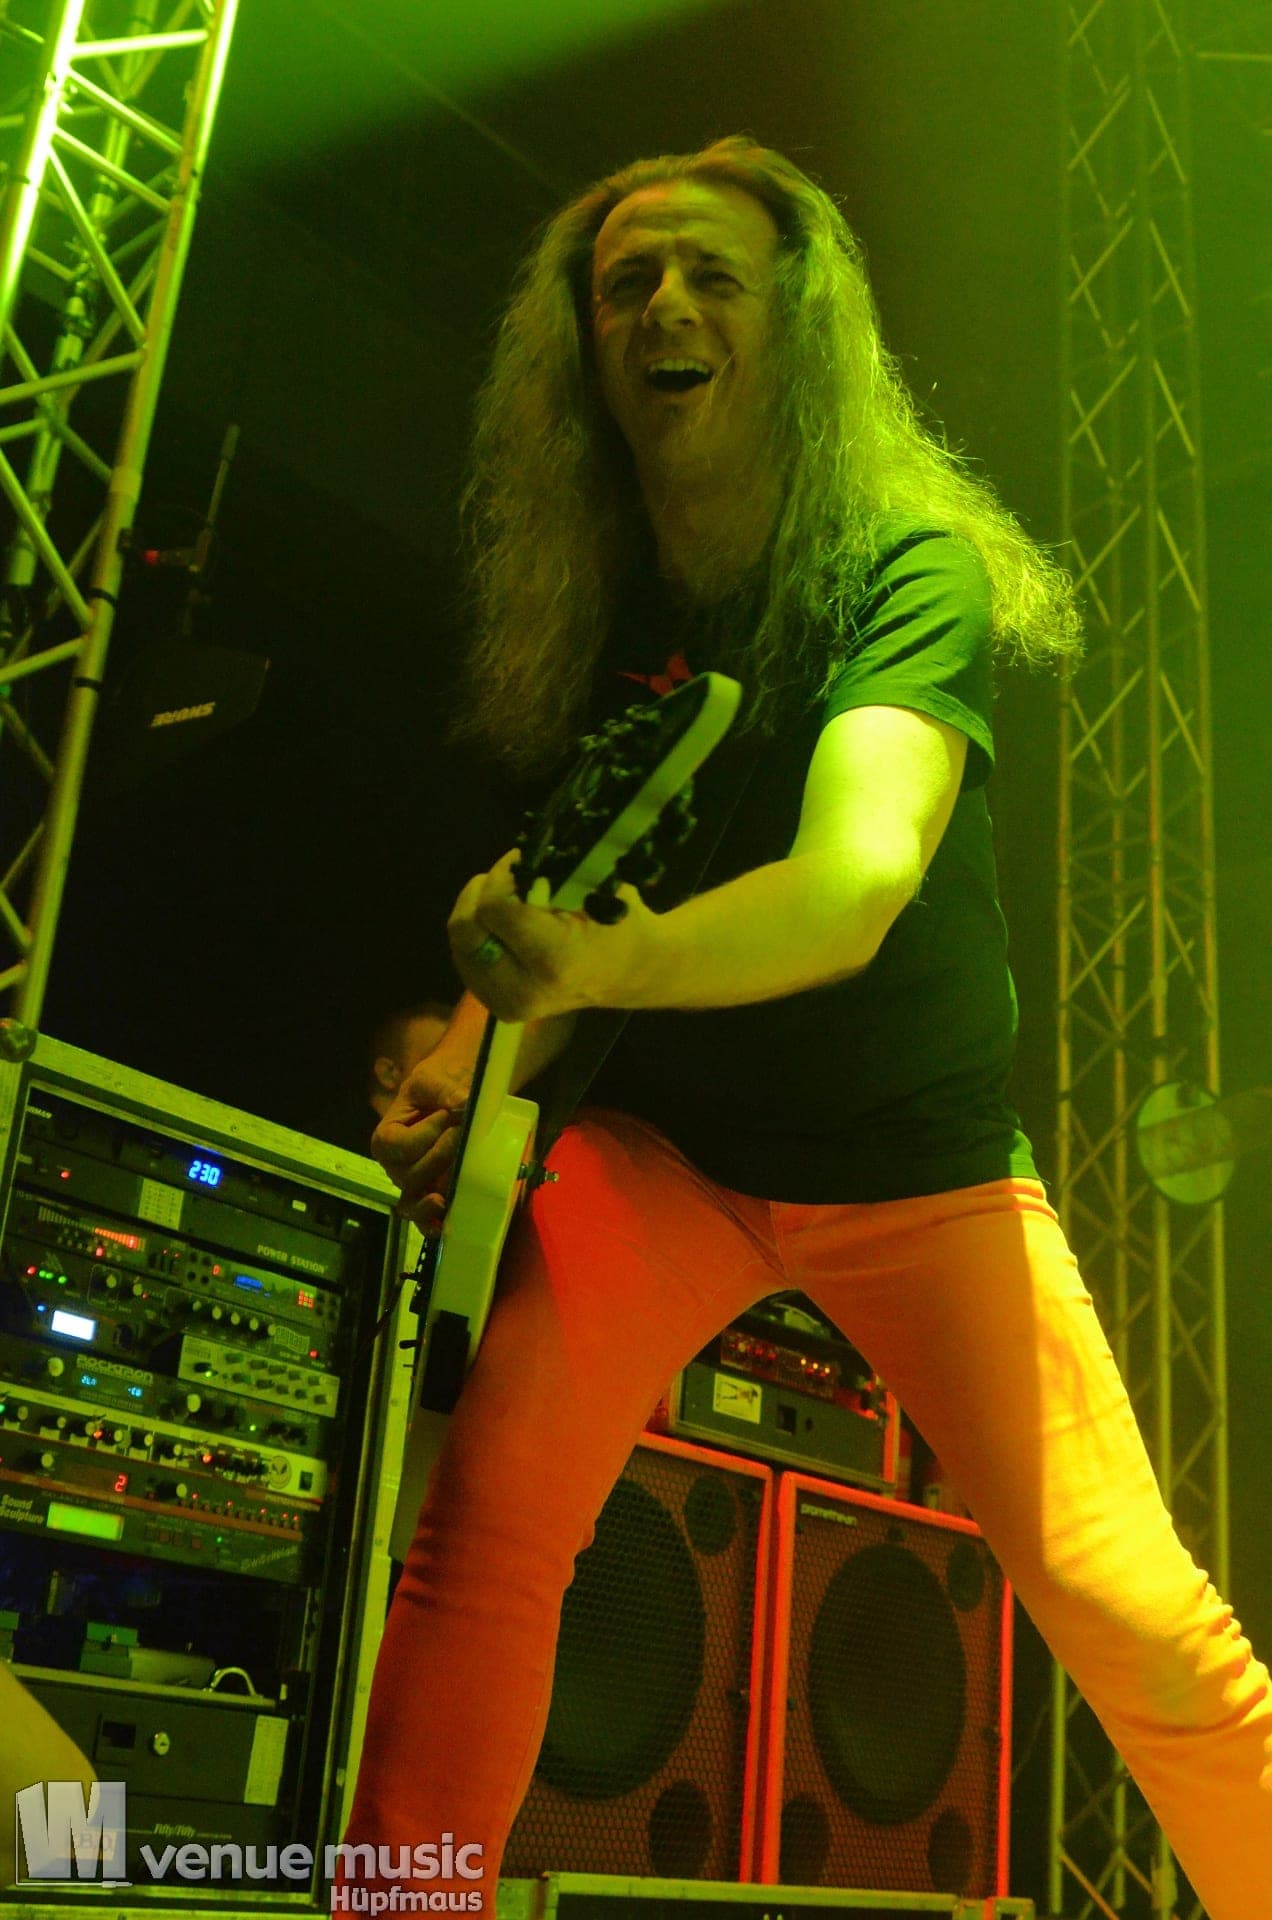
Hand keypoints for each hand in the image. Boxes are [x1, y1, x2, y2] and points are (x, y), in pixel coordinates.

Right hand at [371, 1051, 472, 1228]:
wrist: (454, 1097)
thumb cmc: (437, 1087)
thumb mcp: (435, 1080)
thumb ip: (445, 1091)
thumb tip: (462, 1105)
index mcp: (387, 1136)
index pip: (398, 1145)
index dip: (423, 1134)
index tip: (446, 1115)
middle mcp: (396, 1165)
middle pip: (409, 1175)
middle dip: (439, 1157)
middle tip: (462, 1135)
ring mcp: (415, 1184)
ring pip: (412, 1203)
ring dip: (427, 1202)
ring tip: (442, 1199)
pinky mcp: (434, 1194)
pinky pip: (425, 1218)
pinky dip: (431, 1224)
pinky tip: (443, 1226)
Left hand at [448, 849, 657, 1021]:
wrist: (628, 973)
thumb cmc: (617, 924)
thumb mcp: (595, 889)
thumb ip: (551, 874)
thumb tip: (515, 858)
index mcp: (554, 958)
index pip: (494, 909)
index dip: (500, 877)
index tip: (518, 861)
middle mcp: (526, 988)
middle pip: (465, 930)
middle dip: (481, 893)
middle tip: (504, 877)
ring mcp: (509, 1004)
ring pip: (460, 945)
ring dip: (476, 913)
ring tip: (505, 899)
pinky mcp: (498, 1008)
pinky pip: (465, 960)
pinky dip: (478, 936)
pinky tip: (500, 924)